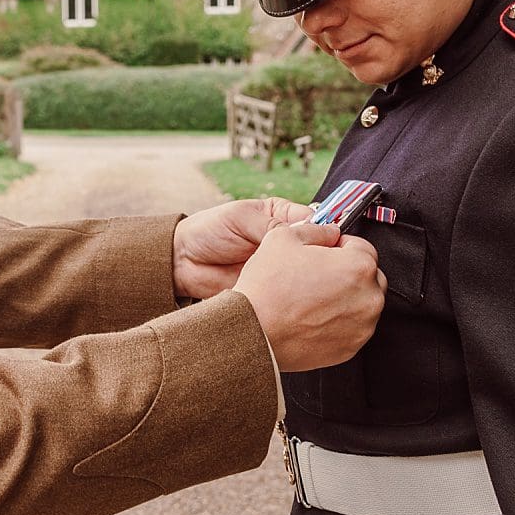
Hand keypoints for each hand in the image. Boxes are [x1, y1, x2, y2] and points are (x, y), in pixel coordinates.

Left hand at [172, 198, 315, 299]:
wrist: (182, 262)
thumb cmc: (208, 231)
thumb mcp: (241, 218)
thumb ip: (271, 225)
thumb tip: (302, 233)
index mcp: (282, 217)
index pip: (315, 222)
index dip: (325, 232)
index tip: (332, 242)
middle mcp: (285, 243)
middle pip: (315, 250)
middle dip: (320, 257)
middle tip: (320, 264)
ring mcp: (280, 268)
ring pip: (305, 273)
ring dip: (307, 278)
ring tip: (306, 281)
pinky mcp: (272, 290)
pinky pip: (289, 294)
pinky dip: (293, 296)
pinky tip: (294, 297)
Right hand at [234, 223, 384, 371]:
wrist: (254, 333)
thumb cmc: (267, 289)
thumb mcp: (283, 238)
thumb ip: (316, 229)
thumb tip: (329, 232)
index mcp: (359, 267)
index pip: (363, 247)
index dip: (340, 246)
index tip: (325, 253)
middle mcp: (369, 299)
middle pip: (367, 277)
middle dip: (347, 273)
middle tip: (317, 276)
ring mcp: (362, 327)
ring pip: (361, 304)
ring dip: (344, 298)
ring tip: (311, 299)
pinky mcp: (351, 348)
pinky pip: (351, 328)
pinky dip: (337, 323)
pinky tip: (312, 318)